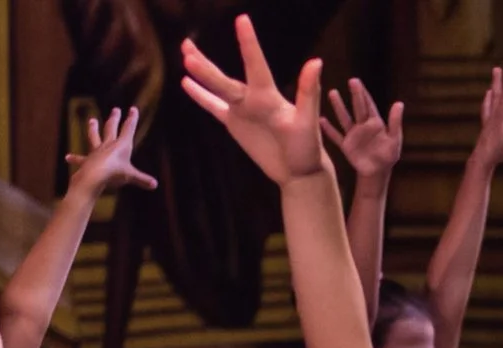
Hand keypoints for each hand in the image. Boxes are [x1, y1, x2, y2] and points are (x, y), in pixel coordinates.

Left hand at [64, 106, 156, 196]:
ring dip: (93, 128)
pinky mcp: (88, 160)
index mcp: (121, 145)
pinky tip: (68, 157)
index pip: (128, 129)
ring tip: (91, 120)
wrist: (94, 176)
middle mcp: (108, 145)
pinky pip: (81, 158)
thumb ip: (142, 180)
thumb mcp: (131, 177)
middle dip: (115, 119)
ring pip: (94, 136)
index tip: (133, 109)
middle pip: (112, 128)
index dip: (132, 119)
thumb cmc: (114, 174)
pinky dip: (75, 158)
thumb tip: (154, 185)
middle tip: (115, 110)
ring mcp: (97, 151)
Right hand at [182, 17, 328, 184]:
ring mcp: (242, 110)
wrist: (300, 172)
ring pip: (217, 87)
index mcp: (269, 96)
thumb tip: (316, 61)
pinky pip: (214, 107)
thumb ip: (308, 92)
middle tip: (187, 47)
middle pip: (225, 80)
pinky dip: (200, 96)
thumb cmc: (308, 147)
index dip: (249, 43)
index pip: (256, 65)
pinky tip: (186, 83)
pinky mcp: (235, 124)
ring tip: (186, 53)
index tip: (242, 19)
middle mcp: (253, 99)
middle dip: (206, 67)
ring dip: (202, 73)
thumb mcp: (308, 121)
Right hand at [319, 79, 402, 178]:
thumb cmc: (388, 156)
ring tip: (333, 92)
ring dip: (339, 107)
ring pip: (345, 118)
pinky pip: (336, 136)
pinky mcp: (346, 146)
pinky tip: (321, 120)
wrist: (377, 172)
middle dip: (355, 95)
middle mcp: (362, 126)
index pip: (369, 105)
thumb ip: (395, 122)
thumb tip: (399, 103)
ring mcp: (353, 135)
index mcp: (375, 124)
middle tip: (351, 81)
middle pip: (358, 108)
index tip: (357, 81)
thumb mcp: (394, 139)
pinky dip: (329, 130)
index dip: (364, 94)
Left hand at [470, 63, 502, 170]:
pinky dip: (488, 98)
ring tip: (496, 70)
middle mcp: (499, 112)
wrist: (483, 156)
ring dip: (496, 82)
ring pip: (494, 95)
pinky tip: (488, 92)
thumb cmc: (502, 149)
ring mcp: (491, 116)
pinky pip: (487, 106)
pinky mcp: (486, 122)